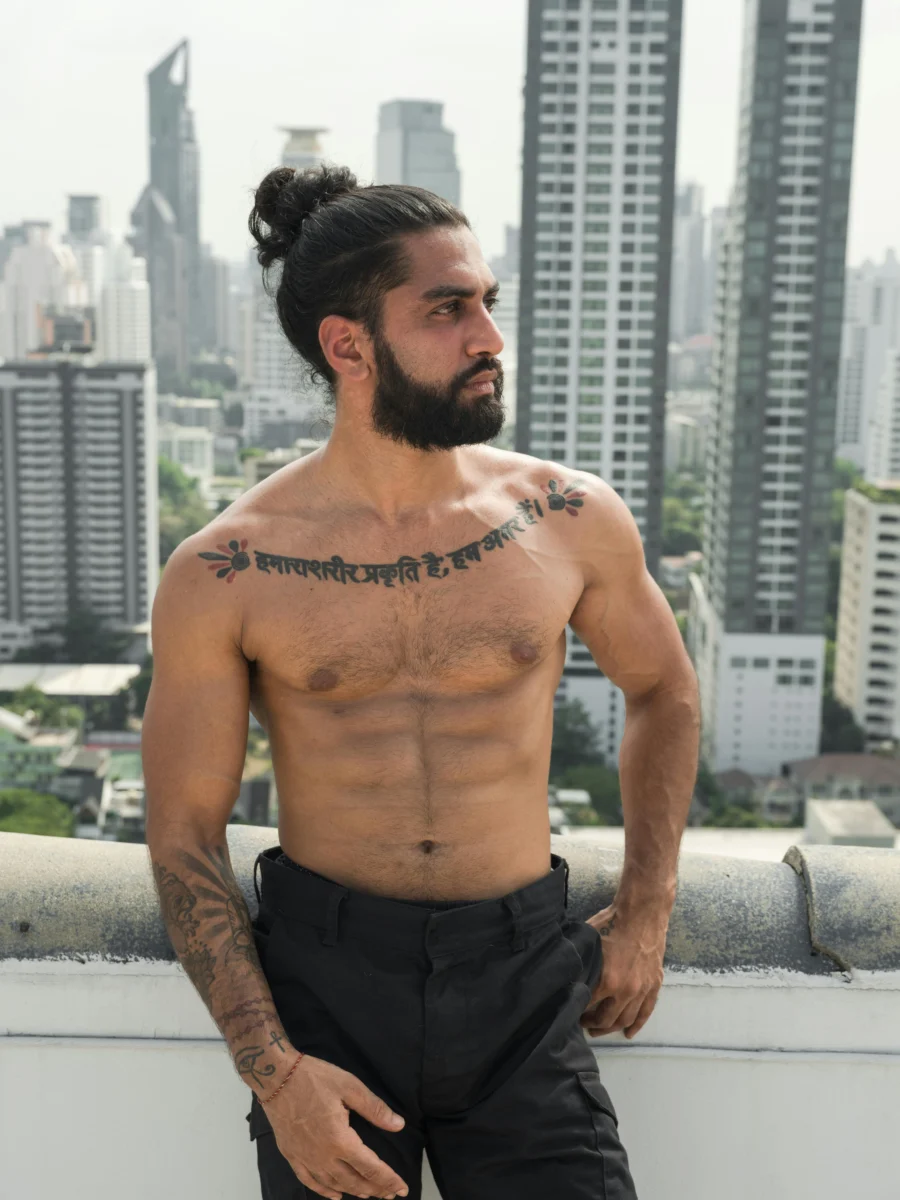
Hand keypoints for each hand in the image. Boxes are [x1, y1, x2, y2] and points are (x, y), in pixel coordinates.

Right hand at [263, 1054, 408, 1199]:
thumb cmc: (313, 1078)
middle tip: (390, 1193)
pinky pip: (309, 1181)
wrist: (276, 1076)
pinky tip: (334, 1195)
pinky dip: (324, 1191)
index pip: (370, 1168)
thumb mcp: (350, 1086)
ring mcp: (305, 1158)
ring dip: (354, 1191)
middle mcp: (323, 1156)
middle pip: (354, 1180)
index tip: (402, 1187)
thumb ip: (375, 1109)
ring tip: (369, 1194)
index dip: (388, 1179)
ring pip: (334, 1184)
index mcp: (340, 1140)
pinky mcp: (292, 1155)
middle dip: (375, 1189)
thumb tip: (398, 1125)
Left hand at [579, 902, 666, 1040]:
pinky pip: (646, 1011)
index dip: (576, 1011)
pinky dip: (637, 1025)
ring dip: (612, 1028)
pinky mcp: (654, 985)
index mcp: (607, 981)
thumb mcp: (588, 943)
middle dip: (592, 1025)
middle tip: (583, 1024)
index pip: (587, 1006)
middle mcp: (626, 991)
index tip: (569, 1012)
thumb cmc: (611, 923)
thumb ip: (581, 964)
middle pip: (607, 1019)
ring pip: (626, 1019)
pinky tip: (629, 1033)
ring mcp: (643, 990)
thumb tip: (566, 976)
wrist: (643, 912)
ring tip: (600, 1030)